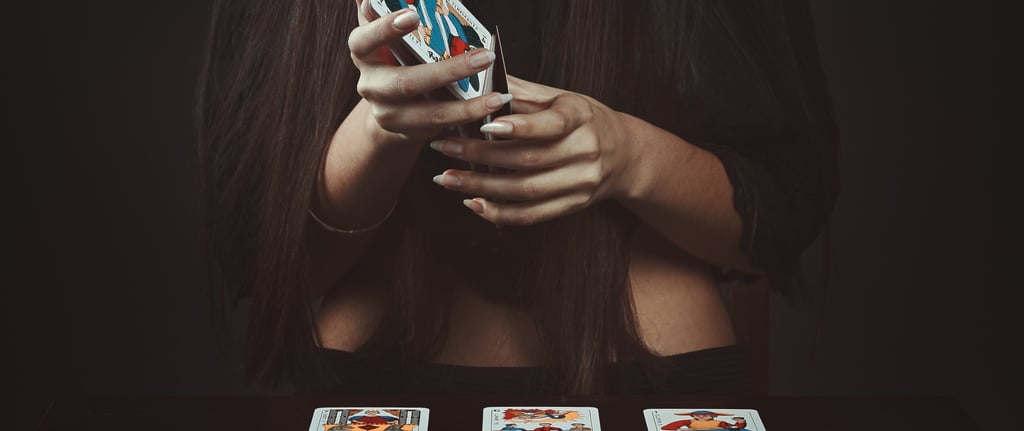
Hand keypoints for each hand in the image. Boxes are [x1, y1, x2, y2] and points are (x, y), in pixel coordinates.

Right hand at [349, 0, 511, 143]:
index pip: (364, 40)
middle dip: (447, 72)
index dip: (385, 29)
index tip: (412, 15)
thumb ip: (383, 12)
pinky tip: (491, 108)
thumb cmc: (395, 58)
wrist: (389, 105)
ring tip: (497, 97)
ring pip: (429, 113)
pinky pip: (441, 127)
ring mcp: (389, 113)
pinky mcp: (409, 131)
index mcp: (364, 54)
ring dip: (467, 106)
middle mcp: (371, 86)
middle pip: (405, 82)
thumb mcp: (387, 35)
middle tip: (483, 57)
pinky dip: (468, 118)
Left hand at [428, 76, 637, 224]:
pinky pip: (532, 215)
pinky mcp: (572, 206)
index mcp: (581, 117)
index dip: (519, 126)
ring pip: (525, 191)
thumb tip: (478, 81)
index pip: (551, 124)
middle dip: (481, 156)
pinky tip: (473, 204)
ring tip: (447, 179)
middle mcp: (584, 151)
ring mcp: (580, 183)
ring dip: (481, 187)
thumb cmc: (584, 120)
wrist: (624, 154)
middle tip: (445, 149)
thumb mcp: (561, 98)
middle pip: (528, 160)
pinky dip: (499, 213)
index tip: (485, 124)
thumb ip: (522, 93)